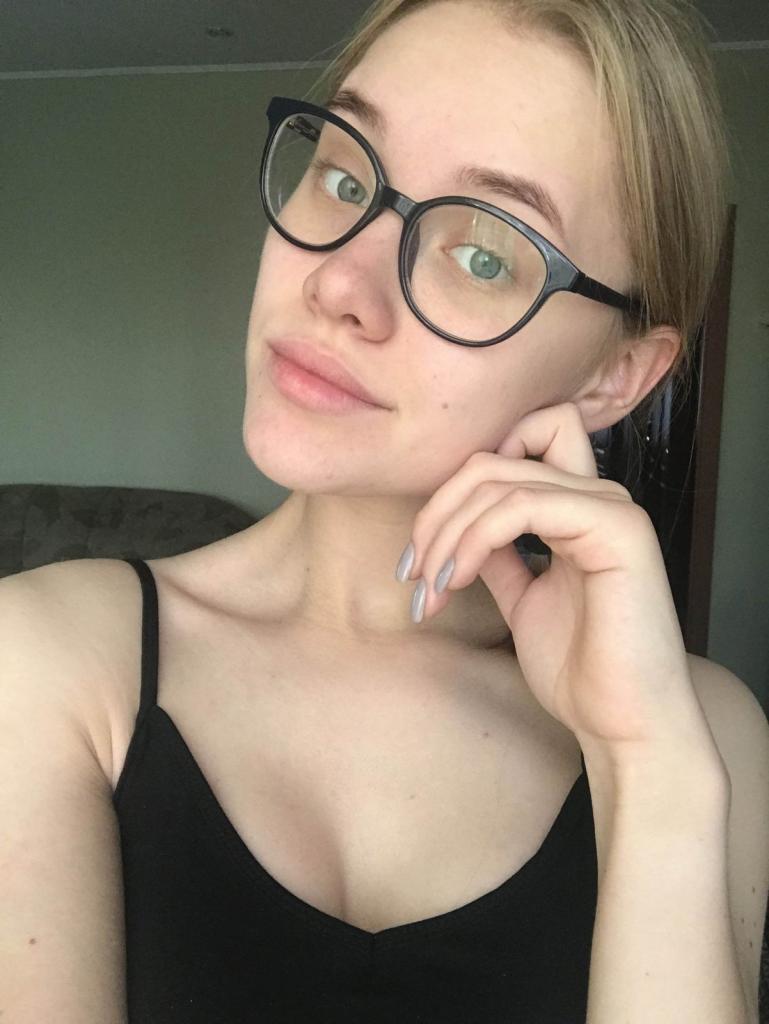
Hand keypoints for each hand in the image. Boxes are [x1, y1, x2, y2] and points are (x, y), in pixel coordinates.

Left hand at [401, 402, 716, 762]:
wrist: (622, 723)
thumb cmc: (579, 670)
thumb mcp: (522, 599)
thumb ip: (499, 555)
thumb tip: (457, 529)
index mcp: (579, 508)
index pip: (511, 446)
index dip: (458, 485)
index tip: (423, 550)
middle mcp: (599, 496)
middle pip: (491, 459)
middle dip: (437, 512)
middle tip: (412, 571)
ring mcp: (611, 507)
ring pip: (499, 478)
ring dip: (447, 532)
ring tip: (430, 587)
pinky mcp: (616, 528)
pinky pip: (521, 506)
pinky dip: (475, 538)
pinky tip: (457, 579)